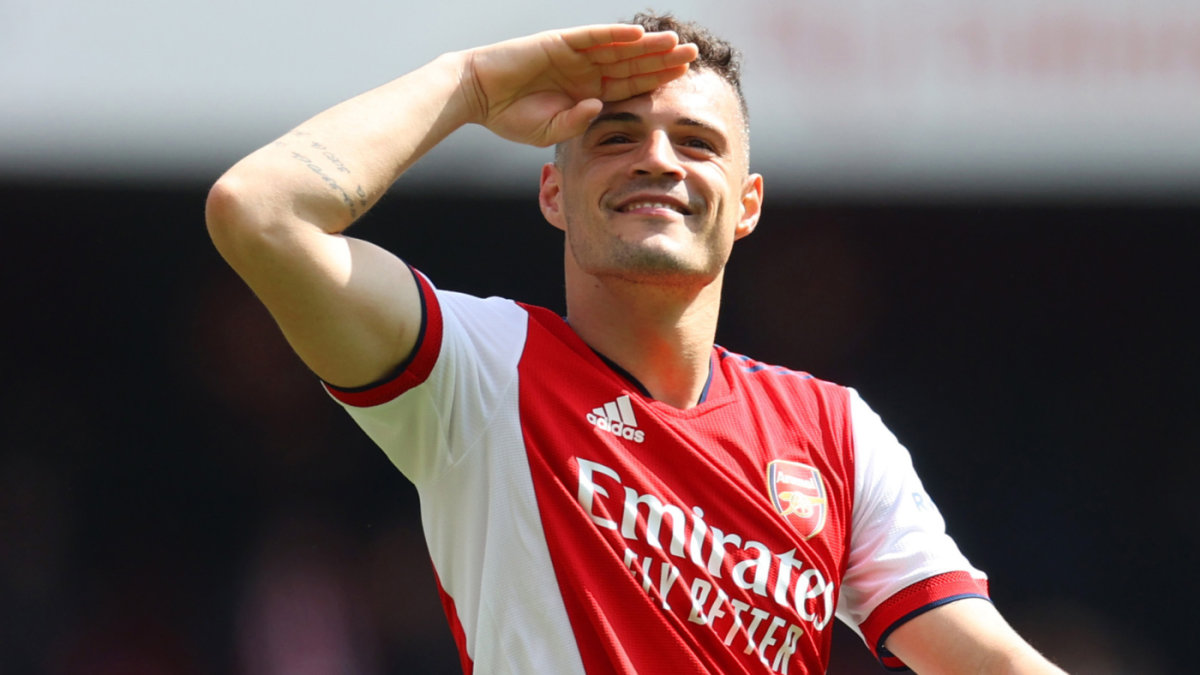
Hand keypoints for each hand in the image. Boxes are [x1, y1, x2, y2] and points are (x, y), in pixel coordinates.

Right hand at [462, 24, 697, 146]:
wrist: (476, 96)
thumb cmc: (510, 117)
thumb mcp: (549, 131)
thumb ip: (576, 122)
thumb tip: (598, 107)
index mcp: (588, 94)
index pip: (630, 86)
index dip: (656, 82)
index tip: (683, 80)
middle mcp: (587, 71)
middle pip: (633, 64)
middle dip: (663, 60)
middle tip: (694, 55)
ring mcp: (575, 55)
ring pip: (620, 48)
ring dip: (647, 45)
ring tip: (676, 42)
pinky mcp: (560, 42)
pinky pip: (593, 36)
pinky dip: (615, 35)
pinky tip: (638, 35)